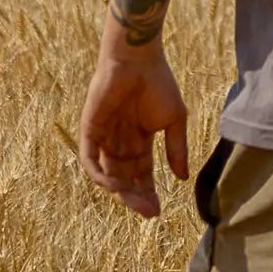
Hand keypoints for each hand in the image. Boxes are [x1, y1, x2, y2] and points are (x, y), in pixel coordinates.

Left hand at [79, 46, 189, 219]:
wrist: (138, 60)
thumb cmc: (159, 84)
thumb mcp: (174, 120)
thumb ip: (176, 149)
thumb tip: (183, 178)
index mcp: (140, 140)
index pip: (142, 174)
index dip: (148, 192)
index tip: (158, 211)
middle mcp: (120, 142)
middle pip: (125, 179)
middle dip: (136, 197)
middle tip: (149, 212)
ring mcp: (103, 138)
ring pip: (108, 174)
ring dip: (120, 191)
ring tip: (136, 202)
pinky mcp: (89, 131)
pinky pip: (90, 160)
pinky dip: (100, 176)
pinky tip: (115, 186)